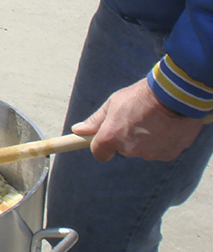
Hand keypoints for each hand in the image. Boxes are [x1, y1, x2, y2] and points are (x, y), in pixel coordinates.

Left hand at [72, 78, 203, 161]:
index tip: (107, 136)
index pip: (99, 153)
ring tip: (153, 120)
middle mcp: (129, 150)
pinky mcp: (168, 155)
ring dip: (145, 140)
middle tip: (135, 119)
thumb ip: (95, 121)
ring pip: (142, 150)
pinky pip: (160, 151)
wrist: (174, 96)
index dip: (102, 145)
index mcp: (112, 138)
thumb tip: (77, 130)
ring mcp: (150, 154)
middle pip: (123, 149)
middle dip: (126, 138)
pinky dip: (161, 142)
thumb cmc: (140, 96)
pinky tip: (165, 126)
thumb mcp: (113, 103)